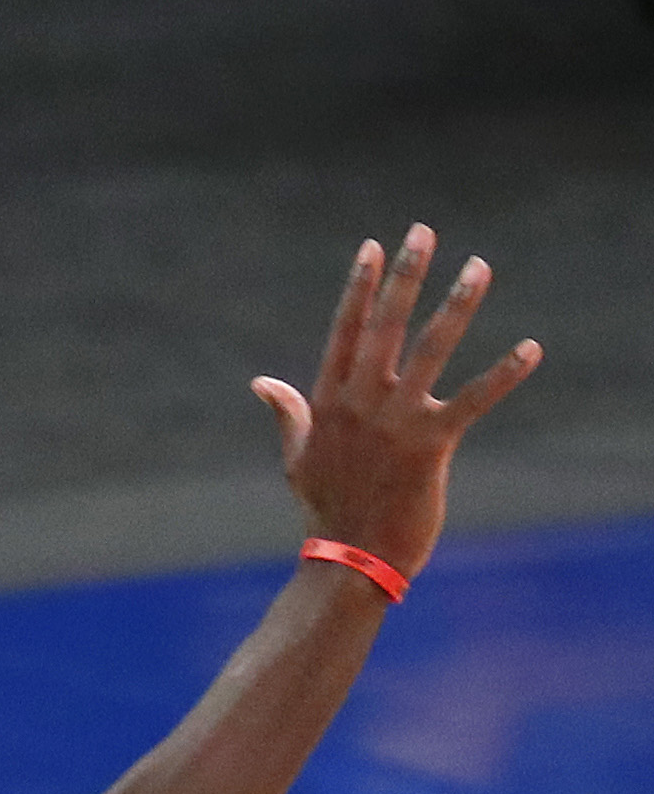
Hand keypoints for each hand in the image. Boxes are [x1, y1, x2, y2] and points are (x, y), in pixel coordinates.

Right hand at [254, 225, 539, 580]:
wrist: (350, 561)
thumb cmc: (326, 510)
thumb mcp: (298, 458)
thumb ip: (289, 413)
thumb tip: (262, 383)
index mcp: (330, 404)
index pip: (344, 332)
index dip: (359, 288)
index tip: (373, 248)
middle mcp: (361, 405)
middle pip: (384, 326)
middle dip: (405, 276)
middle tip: (423, 233)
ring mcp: (396, 423)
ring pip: (430, 350)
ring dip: (457, 305)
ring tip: (479, 267)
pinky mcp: (431, 445)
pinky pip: (474, 400)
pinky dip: (504, 374)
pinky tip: (531, 348)